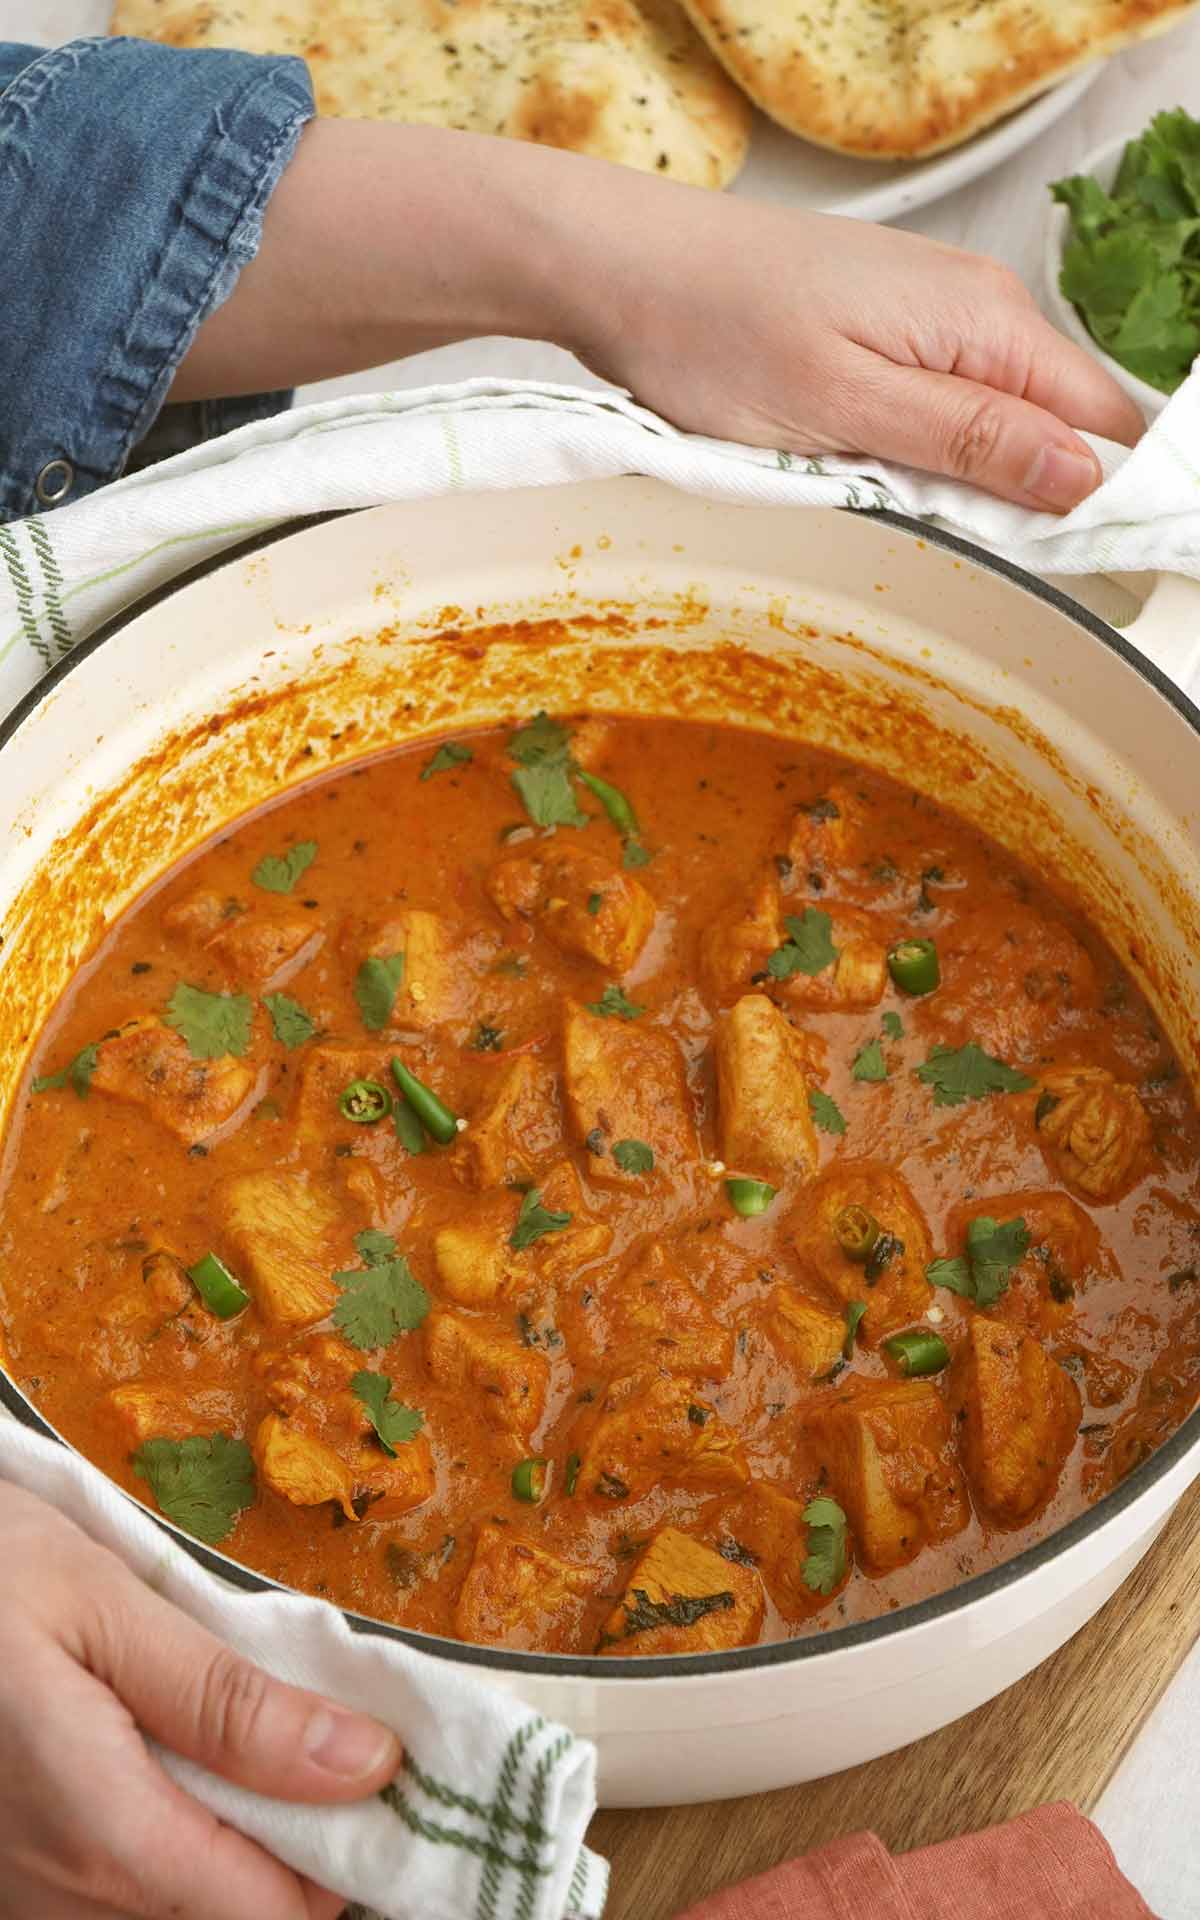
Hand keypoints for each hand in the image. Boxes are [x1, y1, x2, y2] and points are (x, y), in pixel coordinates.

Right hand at [0, 1482, 399, 1918]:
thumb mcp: (104, 1608)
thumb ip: (230, 1702)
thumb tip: (365, 1763)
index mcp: (108, 1837)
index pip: (281, 1916)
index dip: (352, 1854)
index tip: (382, 1768)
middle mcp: (65, 1902)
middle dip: (298, 1845)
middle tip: (324, 1738)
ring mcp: (29, 1903)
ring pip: (176, 1913)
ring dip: (235, 1843)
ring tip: (252, 1739)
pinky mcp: (10, 1886)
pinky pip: (118, 1896)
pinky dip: (172, 1843)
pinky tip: (175, 1762)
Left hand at [570, 192, 1144, 511]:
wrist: (621, 269)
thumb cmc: (711, 328)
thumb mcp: (845, 406)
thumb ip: (968, 440)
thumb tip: (1079, 476)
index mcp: (985, 318)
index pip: (1101, 421)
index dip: (1085, 499)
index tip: (1039, 557)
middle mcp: (975, 308)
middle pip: (1050, 428)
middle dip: (1013, 499)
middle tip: (935, 533)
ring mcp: (929, 318)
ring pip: (989, 426)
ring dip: (951, 482)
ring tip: (876, 491)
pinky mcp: (885, 334)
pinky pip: (934, 411)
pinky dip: (906, 455)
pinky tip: (856, 466)